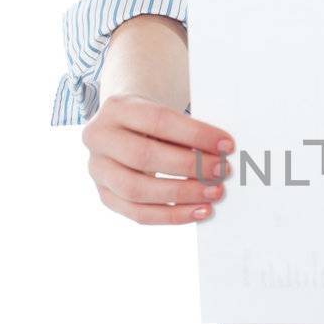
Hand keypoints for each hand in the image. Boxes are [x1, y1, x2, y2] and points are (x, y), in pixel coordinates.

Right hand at [81, 94, 234, 224]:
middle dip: (189, 166)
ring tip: (213, 193)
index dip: (195, 134)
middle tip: (221, 171)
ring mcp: (97, 169)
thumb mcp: (165, 112)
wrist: (126, 127)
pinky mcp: (105, 195)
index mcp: (116, 108)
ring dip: (182, 194)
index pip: (158, 120)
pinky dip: (172, 215)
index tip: (226, 145)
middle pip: (144, 156)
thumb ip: (187, 131)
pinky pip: (138, 213)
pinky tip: (199, 211)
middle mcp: (99, 138)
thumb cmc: (154, 120)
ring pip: (137, 190)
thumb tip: (221, 155)